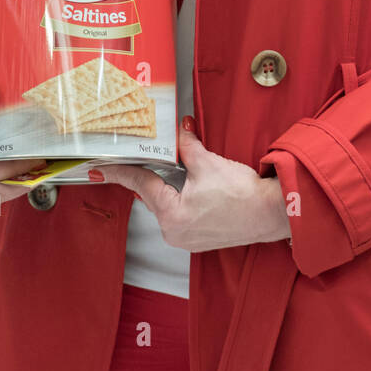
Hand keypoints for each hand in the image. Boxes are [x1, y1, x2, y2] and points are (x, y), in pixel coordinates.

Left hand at [92, 122, 291, 251]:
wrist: (271, 214)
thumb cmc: (243, 194)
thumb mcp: (208, 163)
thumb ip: (186, 147)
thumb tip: (179, 130)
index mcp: (171, 213)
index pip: (139, 183)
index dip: (119, 171)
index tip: (99, 167)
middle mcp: (173, 231)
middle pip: (153, 194)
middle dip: (157, 174)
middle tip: (163, 157)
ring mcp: (186, 238)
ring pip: (168, 205)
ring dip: (173, 188)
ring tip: (192, 175)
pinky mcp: (198, 239)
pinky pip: (181, 215)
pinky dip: (184, 200)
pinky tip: (199, 190)